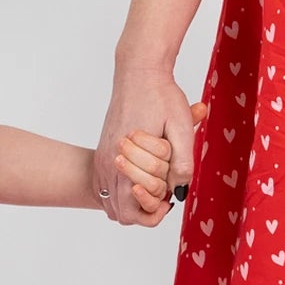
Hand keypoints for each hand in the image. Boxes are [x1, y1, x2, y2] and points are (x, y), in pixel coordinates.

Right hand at [94, 67, 201, 224]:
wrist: (139, 72)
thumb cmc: (161, 96)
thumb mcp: (181, 128)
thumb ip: (182, 162)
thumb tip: (179, 192)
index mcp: (124, 158)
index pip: (132, 211)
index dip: (156, 208)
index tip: (170, 193)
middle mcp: (107, 162)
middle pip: (121, 212)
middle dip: (145, 206)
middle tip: (164, 187)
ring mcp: (102, 158)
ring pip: (112, 202)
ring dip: (133, 199)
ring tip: (154, 181)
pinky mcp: (102, 152)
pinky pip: (107, 187)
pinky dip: (124, 189)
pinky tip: (143, 174)